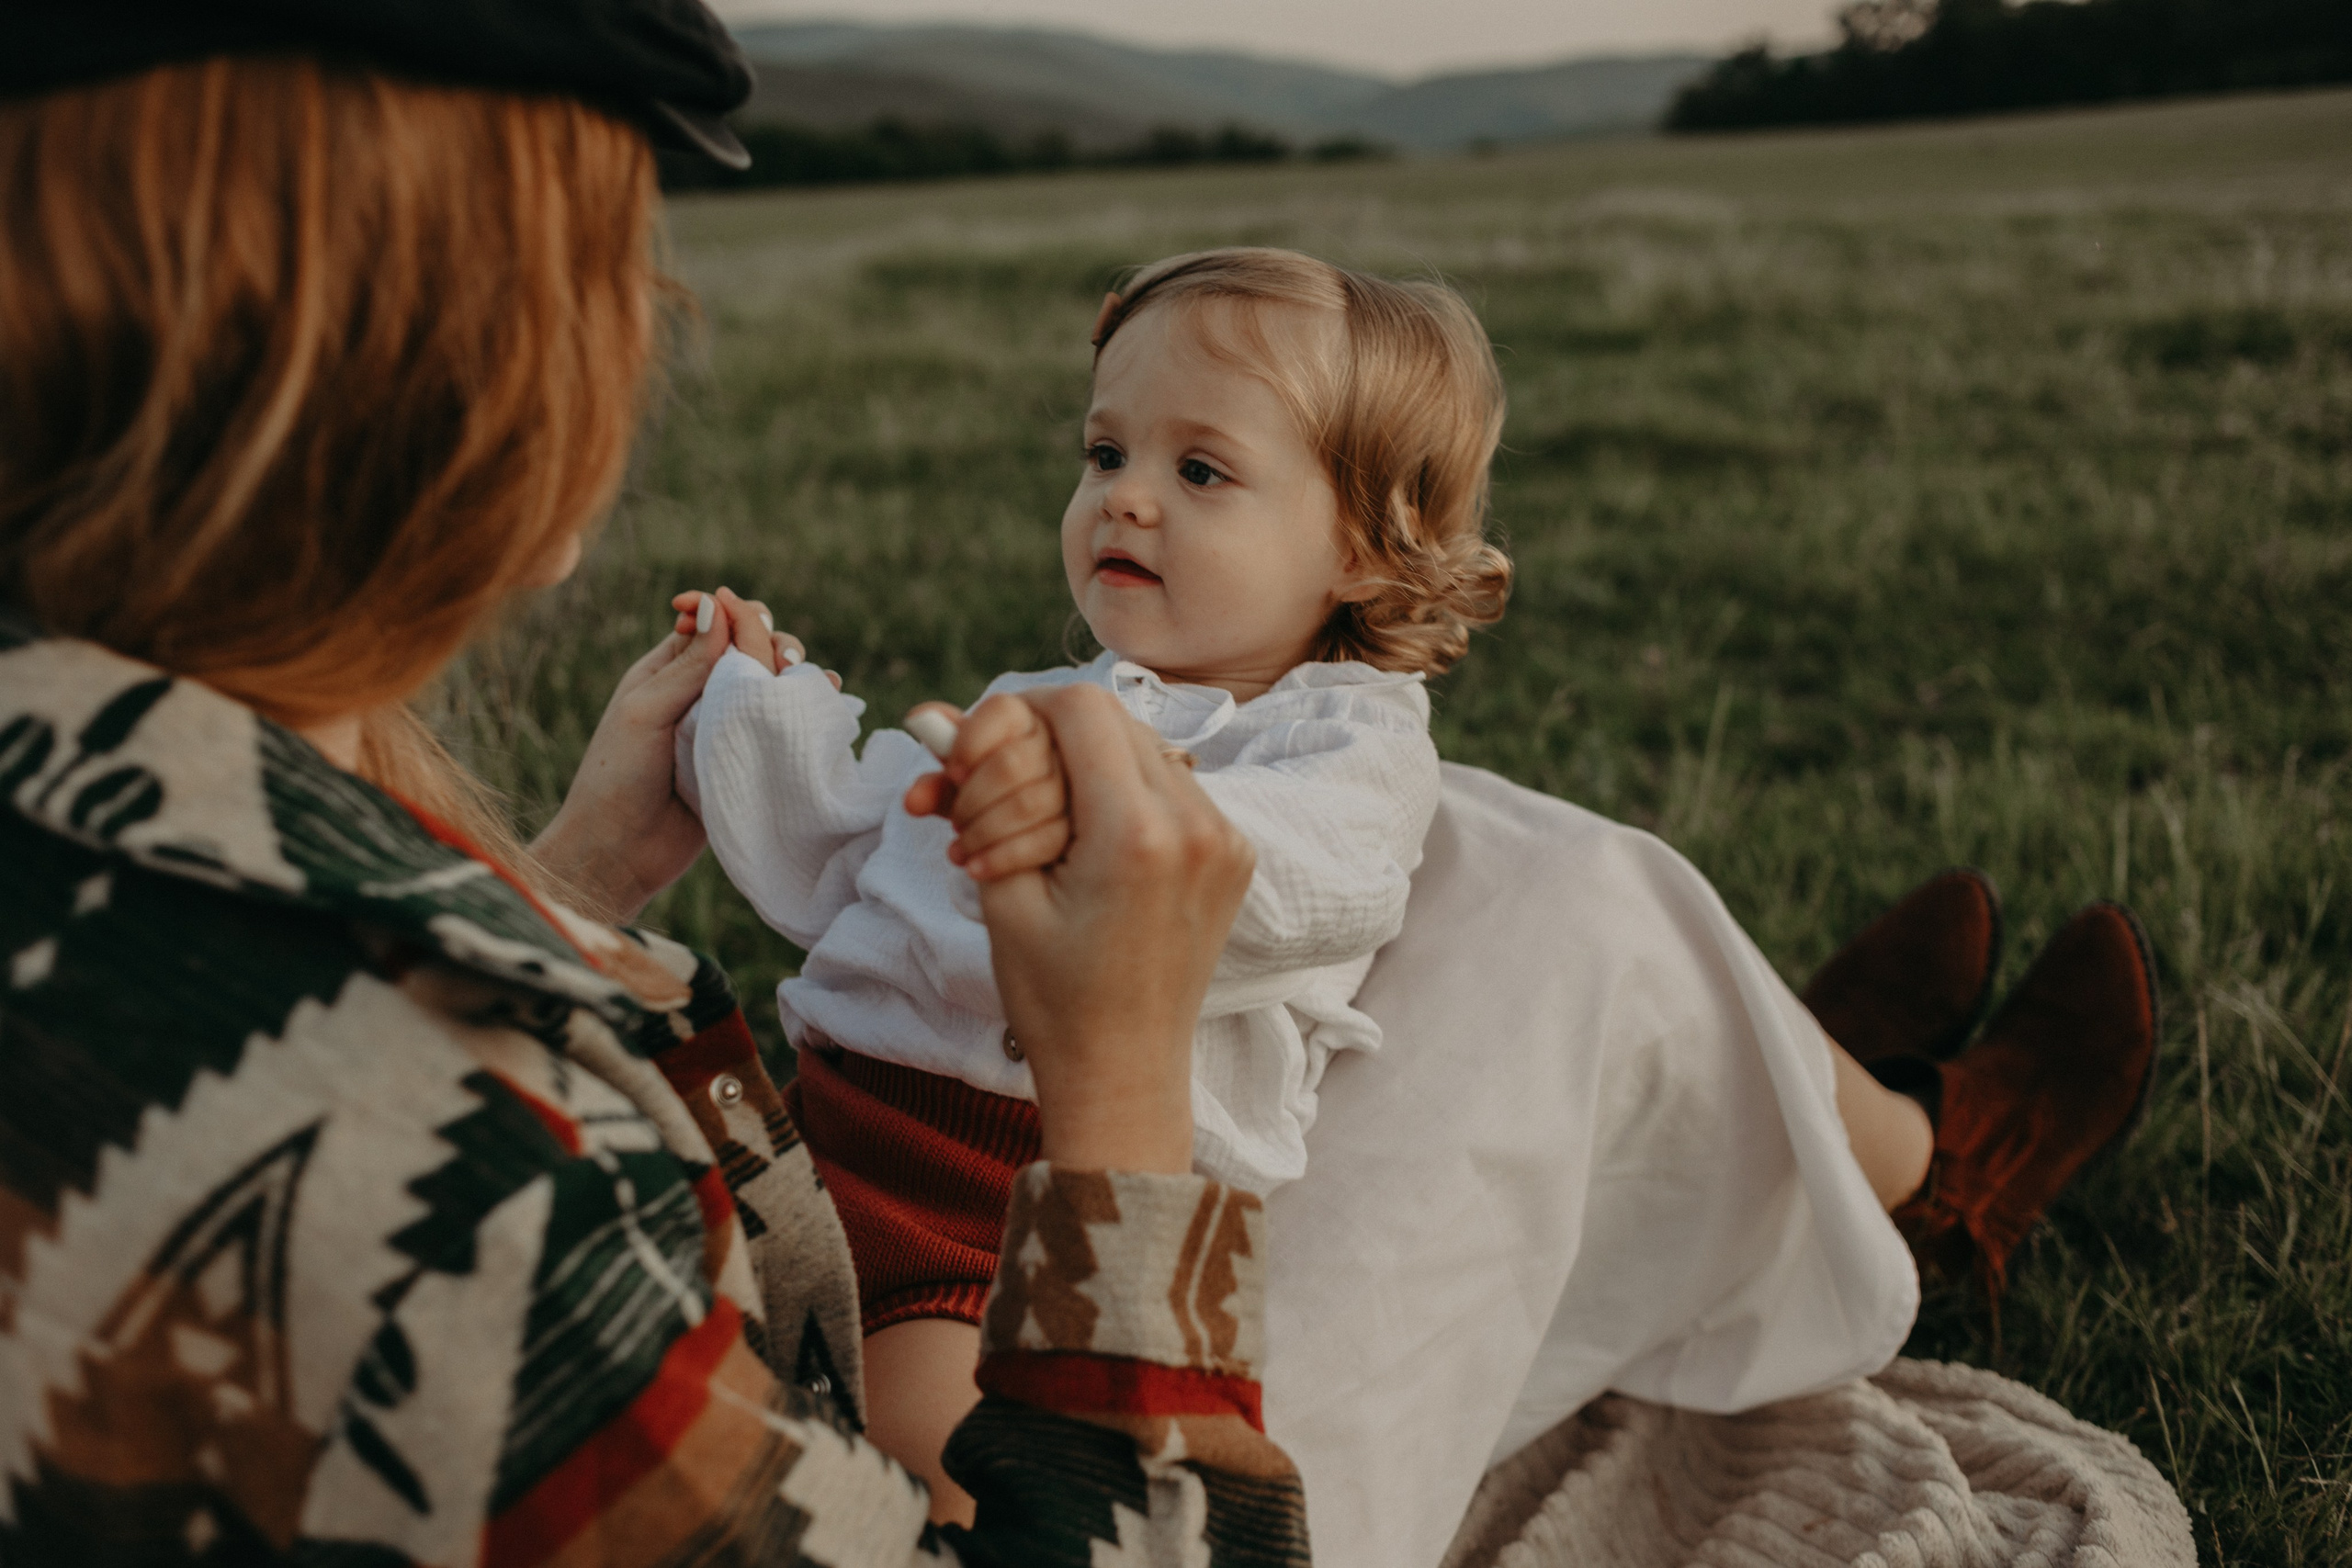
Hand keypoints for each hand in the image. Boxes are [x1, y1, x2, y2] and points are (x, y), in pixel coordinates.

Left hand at [534, 588, 806, 920]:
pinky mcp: (748, 759)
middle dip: (774, 642)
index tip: (749, 621)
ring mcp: (727, 726)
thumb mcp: (646, 711)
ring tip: (808, 678)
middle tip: (783, 661)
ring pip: (772, 684)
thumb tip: (719, 603)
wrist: (621, 854)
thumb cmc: (617, 777)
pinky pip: (781, 726)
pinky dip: (805, 709)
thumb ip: (688, 664)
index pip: (716, 623)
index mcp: (668, 669)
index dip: (737, 615)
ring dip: (795, 673)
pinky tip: (828, 698)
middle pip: (753, 648)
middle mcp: (701, 692)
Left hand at [900, 696, 1071, 880]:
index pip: (1004, 710)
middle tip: (954, 822)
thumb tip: (913, 790)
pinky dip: (1003, 857)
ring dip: (984, 831)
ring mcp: (1077, 787)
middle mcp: (1058, 747)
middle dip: (972, 799)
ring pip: (1029, 803)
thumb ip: (937, 784)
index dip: (972, 741)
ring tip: (962, 848)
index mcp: (1026, 722)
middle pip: (1012, 762)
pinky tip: (977, 868)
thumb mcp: (959, 792)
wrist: (1021, 853)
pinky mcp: (1084, 828)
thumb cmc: (986, 804)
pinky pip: (1047, 839)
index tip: (952, 774)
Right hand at [975, 685, 1253, 1173]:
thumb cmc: (1053, 997)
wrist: (1122, 1072)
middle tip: (991, 793)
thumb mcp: (1000, 892)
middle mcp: (1196, 824)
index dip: (1019, 711)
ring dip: (1080, 767)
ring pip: (1142, 748)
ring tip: (1030, 828)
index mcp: (1135, 834)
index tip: (979, 749)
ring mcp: (1225, 838)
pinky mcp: (1233, 853)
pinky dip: (1119, 795)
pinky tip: (1080, 845)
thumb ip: (973, 793)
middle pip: (1111, 722)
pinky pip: (1171, 787)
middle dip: (1042, 742)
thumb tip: (934, 715)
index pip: (1080, 709)